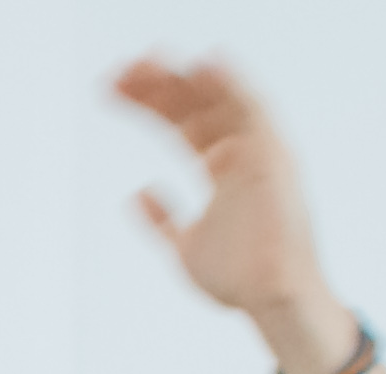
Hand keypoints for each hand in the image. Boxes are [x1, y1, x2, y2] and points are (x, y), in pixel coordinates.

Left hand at [117, 58, 349, 373]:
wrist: (271, 302)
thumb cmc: (239, 278)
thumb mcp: (185, 245)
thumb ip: (163, 219)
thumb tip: (138, 192)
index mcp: (222, 169)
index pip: (182, 125)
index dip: (150, 104)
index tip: (111, 88)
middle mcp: (241, 154)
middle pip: (196, 108)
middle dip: (159, 86)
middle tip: (119, 69)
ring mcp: (258, 154)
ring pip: (218, 103)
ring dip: (184, 80)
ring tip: (146, 59)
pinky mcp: (274, 160)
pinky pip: (254, 114)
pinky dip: (232, 86)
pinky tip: (205, 64)